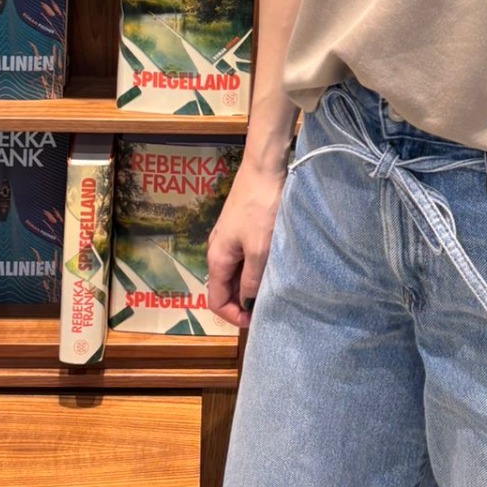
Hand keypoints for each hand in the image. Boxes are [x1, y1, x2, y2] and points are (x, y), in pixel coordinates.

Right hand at [206, 156, 287, 329]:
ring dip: (248, 283)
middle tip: (266, 304)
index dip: (233, 315)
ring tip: (271, 286)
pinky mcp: (239, 226)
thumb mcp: (259, 249)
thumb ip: (251, 279)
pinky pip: (242, 256)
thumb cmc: (260, 209)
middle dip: (241, 301)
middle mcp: (217, 249)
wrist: (263, 168)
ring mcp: (228, 236)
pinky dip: (252, 267)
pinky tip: (270, 264)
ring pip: (234, 271)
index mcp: (217, 258)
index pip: (215, 300)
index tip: (255, 319)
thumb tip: (247, 301)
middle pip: (224, 287)